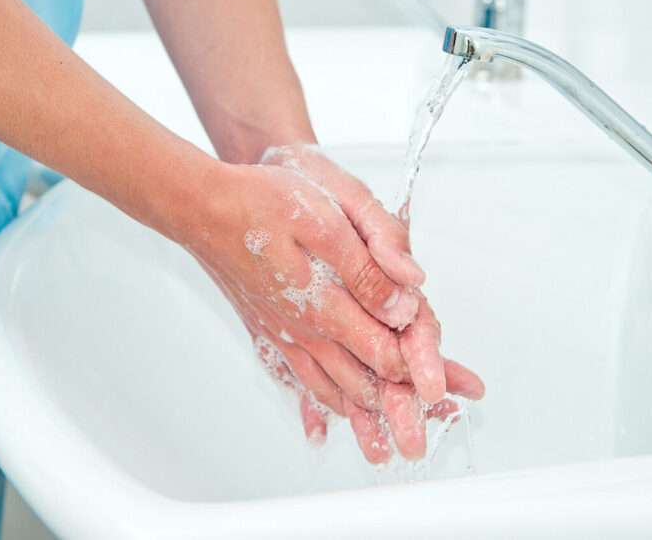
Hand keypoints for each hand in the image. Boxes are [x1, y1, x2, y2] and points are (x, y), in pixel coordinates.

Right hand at [183, 146, 482, 460]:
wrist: (201, 206)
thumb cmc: (260, 203)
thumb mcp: (325, 221)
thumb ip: (367, 269)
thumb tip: (403, 306)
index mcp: (326, 305)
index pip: (385, 353)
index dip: (421, 374)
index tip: (450, 392)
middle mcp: (304, 330)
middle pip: (361, 383)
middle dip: (396, 412)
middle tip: (421, 440)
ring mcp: (283, 334)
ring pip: (328, 389)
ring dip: (359, 420)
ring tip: (379, 448)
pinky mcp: (266, 329)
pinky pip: (294, 380)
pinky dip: (311, 408)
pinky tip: (316, 426)